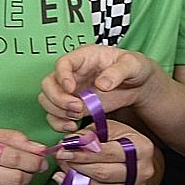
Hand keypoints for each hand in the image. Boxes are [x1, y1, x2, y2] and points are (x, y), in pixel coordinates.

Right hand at [39, 45, 162, 131]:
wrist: (138, 86)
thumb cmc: (134, 68)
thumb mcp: (132, 65)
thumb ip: (118, 72)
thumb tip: (101, 84)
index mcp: (82, 58)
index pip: (62, 64)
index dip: (62, 76)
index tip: (71, 88)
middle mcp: (71, 74)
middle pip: (48, 84)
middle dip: (57, 98)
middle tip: (76, 108)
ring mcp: (69, 92)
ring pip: (47, 101)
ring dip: (56, 112)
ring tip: (76, 117)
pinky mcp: (72, 107)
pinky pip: (54, 116)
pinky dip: (58, 123)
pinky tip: (72, 126)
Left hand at [51, 121, 154, 184]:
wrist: (138, 161)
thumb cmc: (122, 141)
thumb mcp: (110, 129)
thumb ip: (90, 134)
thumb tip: (69, 141)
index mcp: (140, 148)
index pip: (107, 153)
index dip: (83, 153)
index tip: (64, 151)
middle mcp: (141, 170)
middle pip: (102, 173)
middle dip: (76, 166)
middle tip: (61, 159)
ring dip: (75, 179)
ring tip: (62, 169)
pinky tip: (68, 182)